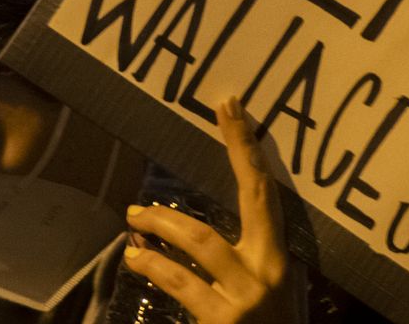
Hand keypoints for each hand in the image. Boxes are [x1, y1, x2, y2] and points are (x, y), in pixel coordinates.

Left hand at [121, 96, 299, 323]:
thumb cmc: (273, 321)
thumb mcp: (269, 282)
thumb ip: (248, 251)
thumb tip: (208, 214)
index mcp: (276, 256)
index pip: (261, 190)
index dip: (243, 146)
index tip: (228, 106)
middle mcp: (262, 273)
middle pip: (210, 230)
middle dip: (170, 215)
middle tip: (137, 207)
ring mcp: (242, 300)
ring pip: (192, 252)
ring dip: (155, 238)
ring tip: (132, 231)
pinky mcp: (222, 322)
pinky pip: (180, 287)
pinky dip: (154, 269)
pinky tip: (137, 259)